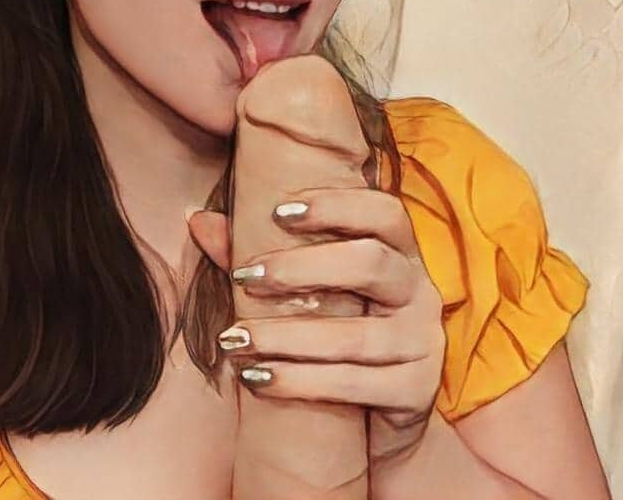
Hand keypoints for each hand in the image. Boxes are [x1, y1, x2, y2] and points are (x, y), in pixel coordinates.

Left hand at [187, 187, 445, 470]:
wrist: (378, 417)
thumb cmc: (335, 330)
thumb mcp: (306, 290)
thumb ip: (258, 252)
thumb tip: (198, 220)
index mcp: (399, 252)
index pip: (385, 212)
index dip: (336, 205)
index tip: (277, 212)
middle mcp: (420, 289)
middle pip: (372, 263)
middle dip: (302, 267)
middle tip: (245, 276)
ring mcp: (424, 342)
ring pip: (357, 336)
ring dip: (287, 337)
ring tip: (234, 340)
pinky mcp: (417, 391)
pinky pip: (356, 384)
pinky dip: (301, 381)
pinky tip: (258, 378)